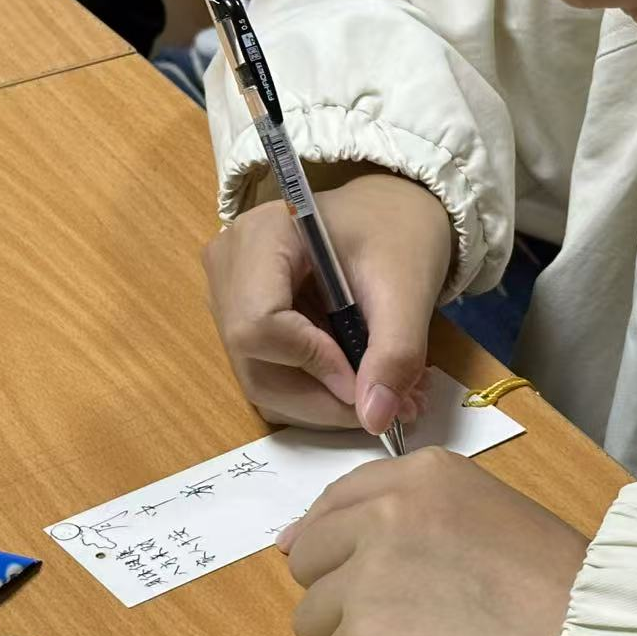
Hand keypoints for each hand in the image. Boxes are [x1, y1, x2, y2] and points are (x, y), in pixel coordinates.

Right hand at [203, 173, 451, 433]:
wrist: (390, 216)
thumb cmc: (397, 233)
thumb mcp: (408, 288)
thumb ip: (395, 352)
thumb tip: (374, 419)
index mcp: (260, 237)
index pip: (260, 324)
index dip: (313, 363)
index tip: (368, 380)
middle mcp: (228, 267)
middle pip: (255, 362)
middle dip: (323, 397)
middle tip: (390, 406)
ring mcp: (228, 297)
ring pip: (261, 381)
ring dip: (324, 403)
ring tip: (385, 395)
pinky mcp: (243, 322)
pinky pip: (270, 378)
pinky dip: (316, 394)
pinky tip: (360, 383)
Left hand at [279, 449, 589, 635]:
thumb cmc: (557, 586)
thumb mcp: (485, 512)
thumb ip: (410, 516)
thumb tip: (302, 540)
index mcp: (419, 475)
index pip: (333, 503)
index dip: (336, 546)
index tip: (354, 575)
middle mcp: (384, 512)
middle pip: (309, 562)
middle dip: (342, 596)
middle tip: (405, 621)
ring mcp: (368, 575)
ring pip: (312, 622)